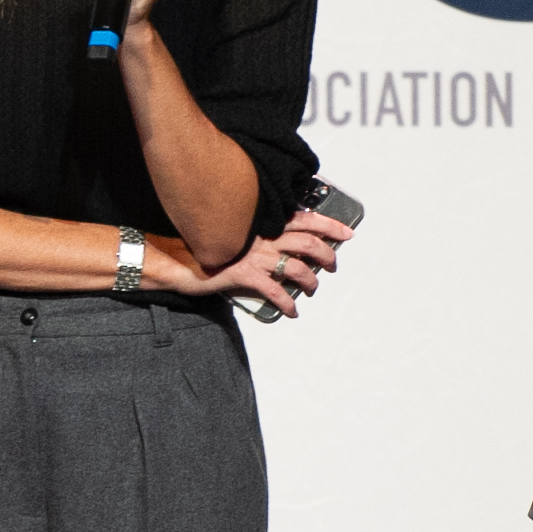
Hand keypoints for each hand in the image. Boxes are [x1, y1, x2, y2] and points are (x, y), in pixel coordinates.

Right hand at [190, 205, 356, 317]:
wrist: (184, 260)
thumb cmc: (214, 246)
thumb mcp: (240, 232)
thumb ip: (262, 234)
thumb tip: (288, 245)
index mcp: (265, 222)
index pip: (305, 219)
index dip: (331, 225)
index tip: (347, 232)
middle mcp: (264, 237)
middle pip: (309, 244)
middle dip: (328, 256)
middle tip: (332, 266)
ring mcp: (256, 256)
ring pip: (298, 269)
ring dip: (312, 282)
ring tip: (313, 289)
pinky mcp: (246, 275)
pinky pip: (276, 292)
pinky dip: (289, 304)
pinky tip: (292, 312)